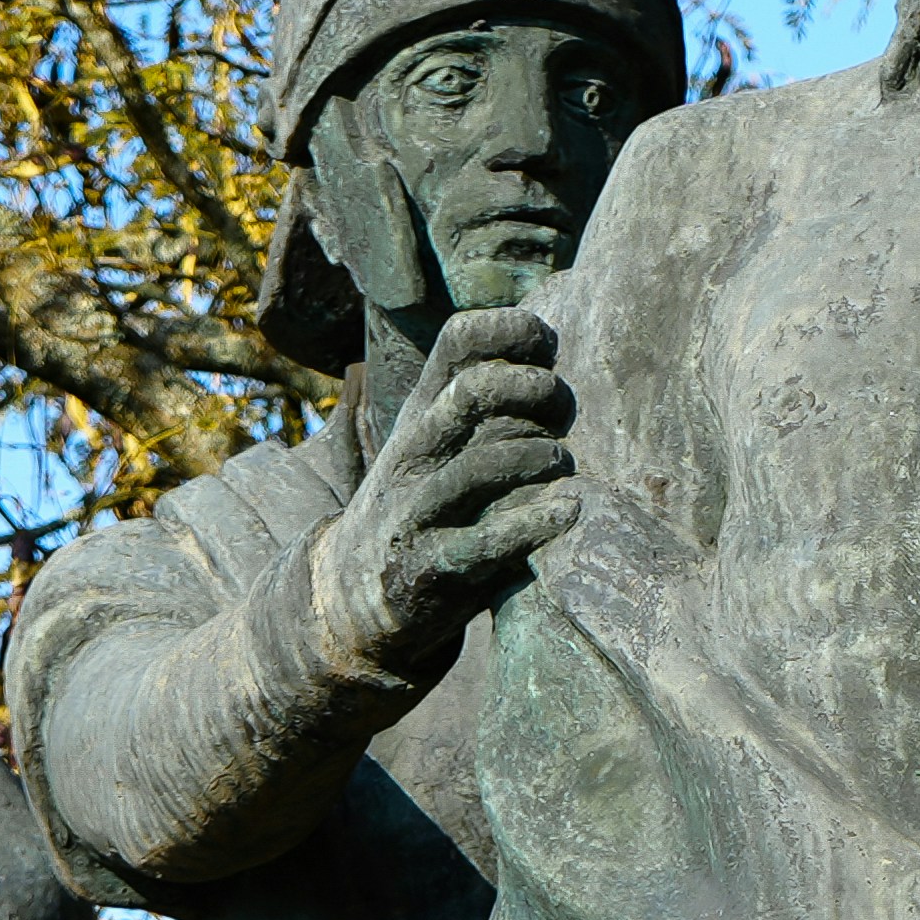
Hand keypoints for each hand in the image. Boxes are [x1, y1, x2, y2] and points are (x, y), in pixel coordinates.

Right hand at [309, 305, 579, 683]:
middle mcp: (418, 450)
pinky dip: (533, 525)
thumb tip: (553, 354)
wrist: (352, 590)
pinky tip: (568, 512)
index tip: (547, 345)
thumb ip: (482, 400)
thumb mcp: (435, 440)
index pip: (458, 342)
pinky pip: (485, 543)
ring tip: (563, 461)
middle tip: (560, 407)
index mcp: (422, 410)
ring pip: (480, 467)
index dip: (510, 329)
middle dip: (531, 388)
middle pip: (473, 393)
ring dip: (537, 456)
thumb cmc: (421, 501)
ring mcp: (421, 508)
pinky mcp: (432, 566)